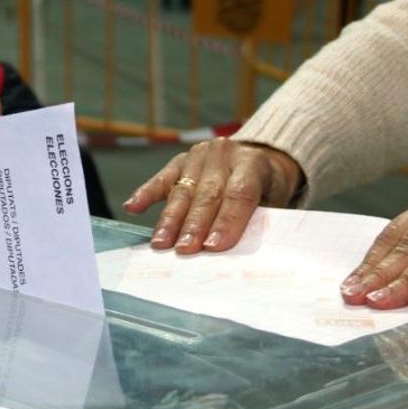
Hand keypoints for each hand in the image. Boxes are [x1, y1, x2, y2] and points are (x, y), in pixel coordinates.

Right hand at [123, 138, 303, 253]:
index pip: (239, 193)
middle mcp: (224, 154)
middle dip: (194, 225)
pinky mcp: (179, 161)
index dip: (227, 220)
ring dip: (170, 219)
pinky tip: (133, 207)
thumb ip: (256, 221)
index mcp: (253, 163)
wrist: (260, 161)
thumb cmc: (267, 190)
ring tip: (160, 243)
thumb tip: (236, 254)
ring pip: (183, 190)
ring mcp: (199, 156)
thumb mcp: (274, 202)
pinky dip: (145, 194)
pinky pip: (161, 179)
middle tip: (184, 250)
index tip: (213, 246)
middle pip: (208, 194)